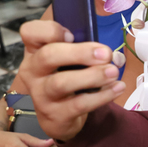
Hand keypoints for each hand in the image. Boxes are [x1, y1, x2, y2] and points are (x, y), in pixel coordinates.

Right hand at [17, 20, 126, 140]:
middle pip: (48, 55)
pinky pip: (79, 104)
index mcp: (35, 51)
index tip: (72, 34)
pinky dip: (102, 95)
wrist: (59, 116)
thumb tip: (111, 54)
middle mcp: (33, 71)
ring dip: (92, 76)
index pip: (30, 32)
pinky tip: (117, 87)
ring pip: (61, 83)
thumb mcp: (68, 59)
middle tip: (105, 54)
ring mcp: (41, 95)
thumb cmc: (66, 77)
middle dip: (80, 53)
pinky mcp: (55, 115)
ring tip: (113, 72)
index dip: (50, 30)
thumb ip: (85, 50)